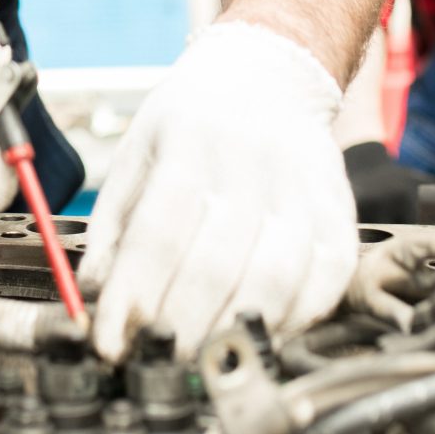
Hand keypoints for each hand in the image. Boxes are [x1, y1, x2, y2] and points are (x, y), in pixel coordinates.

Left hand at [79, 21, 356, 359]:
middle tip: (159, 361)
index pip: (158, 234)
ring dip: (237, 330)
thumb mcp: (137, 153)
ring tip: (206, 358)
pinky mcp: (339, 207)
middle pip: (216, 264)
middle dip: (181, 328)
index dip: (133, 299)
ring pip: (276, 276)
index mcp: (189, 144)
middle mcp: (250, 162)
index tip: (112, 343)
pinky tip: (265, 333)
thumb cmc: (192, 121)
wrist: (269, 72)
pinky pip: (328, 275)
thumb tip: (95, 296)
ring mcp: (302, 185)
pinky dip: (298, 317)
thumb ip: (114, 227)